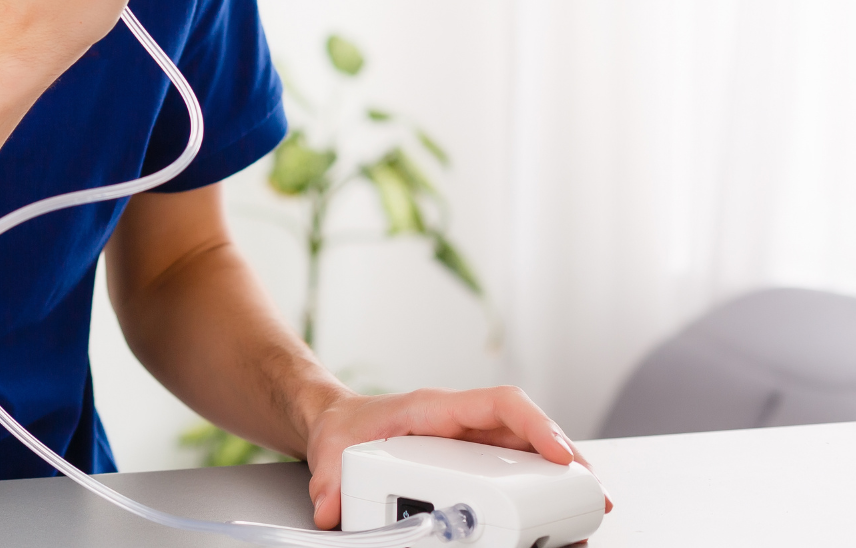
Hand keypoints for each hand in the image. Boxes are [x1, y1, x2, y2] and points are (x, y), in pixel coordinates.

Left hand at [302, 386, 612, 528]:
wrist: (339, 425)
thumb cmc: (345, 428)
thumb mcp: (332, 450)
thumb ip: (330, 479)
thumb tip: (330, 509)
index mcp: (436, 409)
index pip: (499, 404)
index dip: (535, 426)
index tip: (559, 454)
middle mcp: (463, 424)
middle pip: (528, 431)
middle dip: (566, 460)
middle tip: (592, 495)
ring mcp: (473, 445)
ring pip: (529, 454)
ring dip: (560, 480)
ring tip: (586, 513)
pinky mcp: (474, 466)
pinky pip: (517, 474)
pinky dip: (540, 493)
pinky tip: (556, 519)